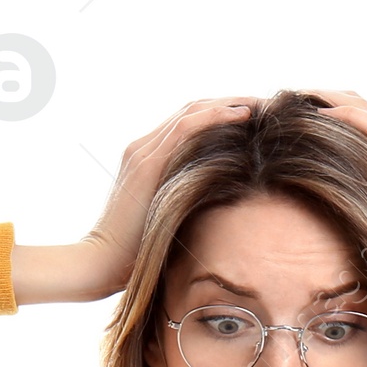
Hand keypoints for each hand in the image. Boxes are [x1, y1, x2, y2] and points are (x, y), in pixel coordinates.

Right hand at [79, 97, 256, 294]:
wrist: (99, 263)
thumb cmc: (134, 256)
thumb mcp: (167, 223)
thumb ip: (186, 207)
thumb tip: (220, 213)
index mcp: (148, 160)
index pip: (190, 125)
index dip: (222, 117)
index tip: (255, 121)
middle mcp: (144, 148)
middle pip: (194, 111)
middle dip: (231, 103)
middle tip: (266, 105)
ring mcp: (143, 152)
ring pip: (192, 112)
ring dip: (230, 104)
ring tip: (261, 105)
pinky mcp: (147, 162)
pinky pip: (186, 127)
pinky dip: (216, 116)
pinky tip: (243, 116)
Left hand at [300, 90, 366, 299]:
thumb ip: (350, 197)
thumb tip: (314, 201)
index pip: (356, 114)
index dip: (325, 106)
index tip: (292, 110)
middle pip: (356, 102)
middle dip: (320, 95)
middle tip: (286, 98)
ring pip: (362, 106)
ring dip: (326, 98)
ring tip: (296, 98)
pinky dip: (346, 116)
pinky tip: (320, 116)